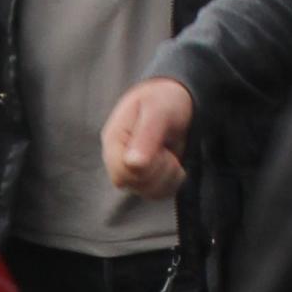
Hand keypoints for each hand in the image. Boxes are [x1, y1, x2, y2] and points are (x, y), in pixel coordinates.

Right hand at [101, 75, 195, 198]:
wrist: (177, 97)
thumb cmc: (165, 98)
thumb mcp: (158, 111)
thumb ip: (146, 136)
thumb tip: (133, 164)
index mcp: (114, 139)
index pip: (121, 173)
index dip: (147, 168)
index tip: (162, 150)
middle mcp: (118, 157)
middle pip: (134, 185)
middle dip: (159, 172)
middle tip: (168, 149)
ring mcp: (131, 169)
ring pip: (147, 192)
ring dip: (168, 177)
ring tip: (172, 155)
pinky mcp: (146, 176)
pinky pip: (157, 193)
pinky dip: (172, 182)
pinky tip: (175, 165)